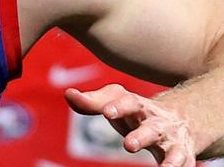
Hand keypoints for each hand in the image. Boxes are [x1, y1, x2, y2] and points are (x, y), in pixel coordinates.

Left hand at [65, 84, 195, 165]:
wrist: (183, 119)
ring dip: (168, 159)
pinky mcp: (183, 156)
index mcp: (139, 107)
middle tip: (128, 145)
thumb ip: (92, 102)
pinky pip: (184, 165)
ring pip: (172, 150)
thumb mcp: (116, 105)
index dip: (118, 106)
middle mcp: (158, 122)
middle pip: (151, 128)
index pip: (129, 101)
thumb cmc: (136, 113)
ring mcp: (171, 140)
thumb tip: (68, 93)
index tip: (106, 112)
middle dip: (141, 136)